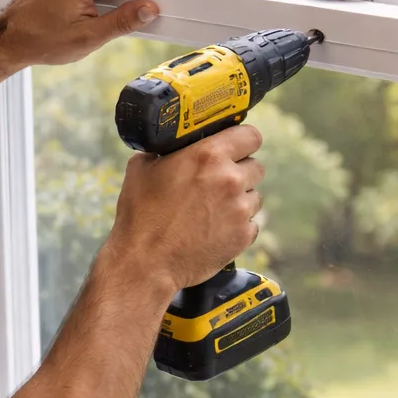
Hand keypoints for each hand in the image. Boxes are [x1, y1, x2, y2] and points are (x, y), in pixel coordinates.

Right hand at [105, 125, 264, 295]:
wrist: (146, 261)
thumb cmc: (141, 215)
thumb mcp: (142, 168)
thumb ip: (165, 151)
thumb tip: (170, 146)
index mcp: (208, 155)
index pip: (250, 135)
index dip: (243, 142)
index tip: (237, 148)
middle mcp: (230, 179)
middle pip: (256, 167)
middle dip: (240, 173)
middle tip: (218, 185)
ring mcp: (240, 209)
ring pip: (255, 197)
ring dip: (240, 201)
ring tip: (213, 211)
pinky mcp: (243, 236)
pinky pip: (251, 224)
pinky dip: (238, 226)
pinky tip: (215, 230)